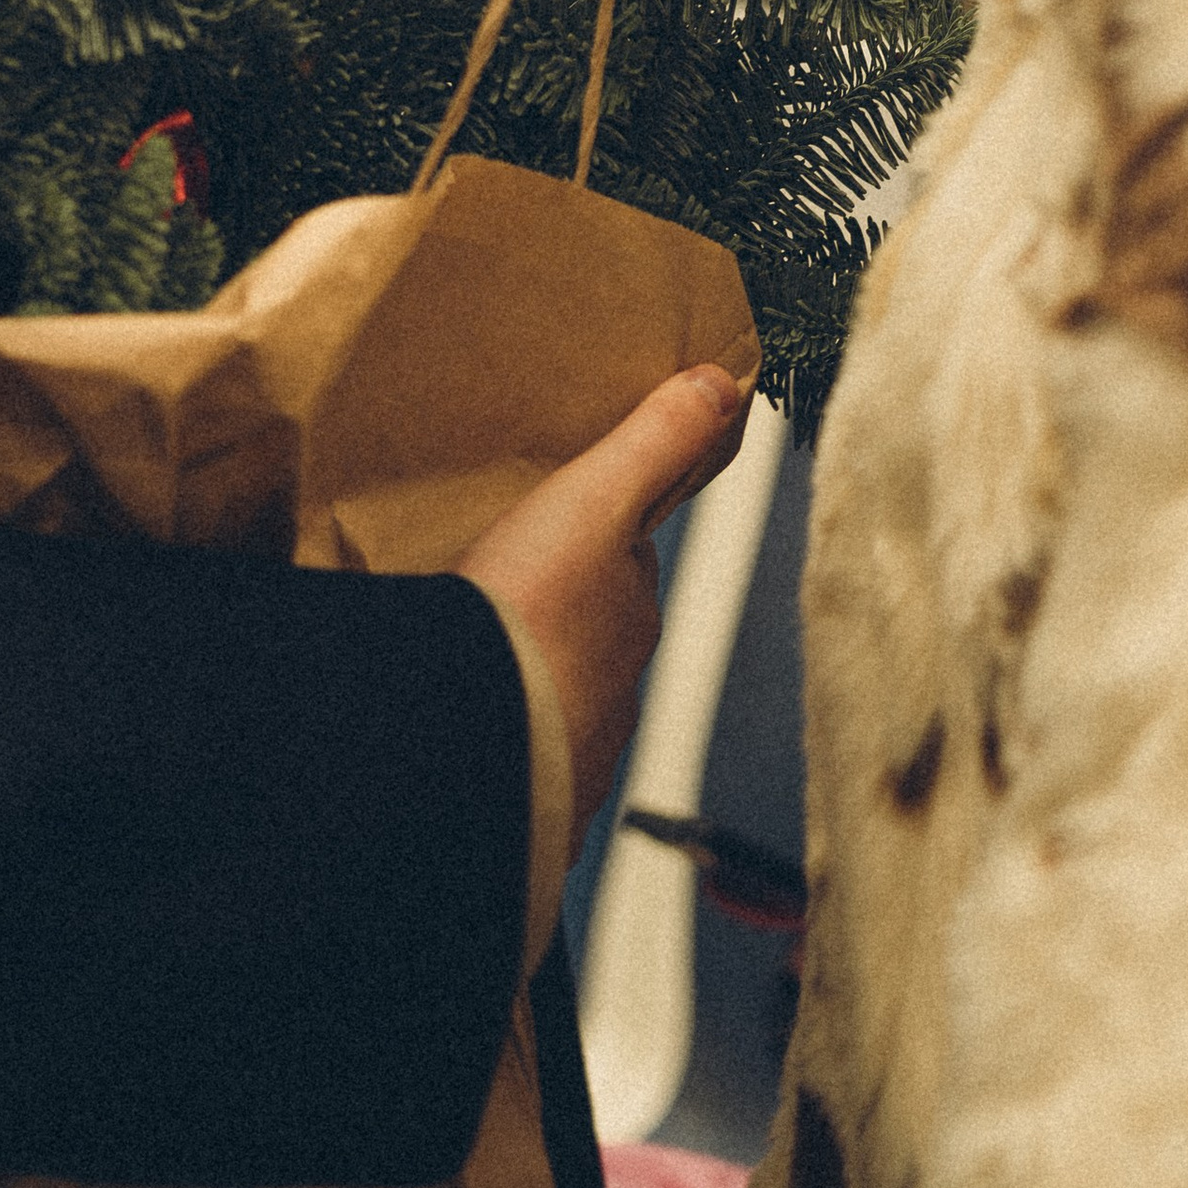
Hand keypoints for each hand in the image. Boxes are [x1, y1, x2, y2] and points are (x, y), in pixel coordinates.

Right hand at [458, 362, 749, 833]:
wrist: (467, 748)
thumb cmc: (533, 617)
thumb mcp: (591, 501)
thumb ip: (654, 441)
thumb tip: (726, 384)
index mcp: (632, 619)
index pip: (628, 569)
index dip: (599, 541)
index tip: (562, 523)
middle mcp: (615, 693)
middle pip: (592, 637)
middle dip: (560, 614)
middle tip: (505, 582)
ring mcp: (570, 756)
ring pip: (555, 702)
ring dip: (527, 679)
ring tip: (474, 654)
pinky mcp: (522, 804)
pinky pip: (513, 762)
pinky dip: (497, 740)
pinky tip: (461, 724)